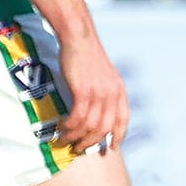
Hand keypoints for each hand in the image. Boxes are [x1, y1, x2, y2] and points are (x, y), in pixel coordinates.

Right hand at [54, 28, 127, 152]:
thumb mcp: (103, 74)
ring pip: (90, 126)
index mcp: (119, 90)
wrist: (78, 37)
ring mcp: (98, 93)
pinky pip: (78, 118)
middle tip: (78, 149)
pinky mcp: (83, 91)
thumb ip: (104, 92)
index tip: (111, 148)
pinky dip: (70, 127)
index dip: (119, 137)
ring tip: (65, 139)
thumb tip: (97, 111)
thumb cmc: (86, 55)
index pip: (123, 120)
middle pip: (104, 129)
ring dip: (76, 137)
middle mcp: (112, 94)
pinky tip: (62, 127)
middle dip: (91, 143)